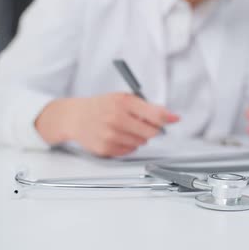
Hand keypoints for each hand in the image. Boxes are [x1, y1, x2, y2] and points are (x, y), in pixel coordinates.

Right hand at [36, 93, 179, 156]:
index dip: (167, 118)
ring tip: (124, 128)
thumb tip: (170, 117)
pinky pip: (129, 151)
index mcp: (122, 102)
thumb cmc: (101, 106)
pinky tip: (117, 136)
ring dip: (138, 137)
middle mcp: (116, 119)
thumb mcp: (122, 98)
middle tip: (142, 123)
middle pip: (151, 132)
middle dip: (151, 128)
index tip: (174, 119)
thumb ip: (146, 107)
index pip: (154, 114)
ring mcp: (110, 135)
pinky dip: (128, 145)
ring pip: (141, 143)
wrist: (74, 117)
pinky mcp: (106, 149)